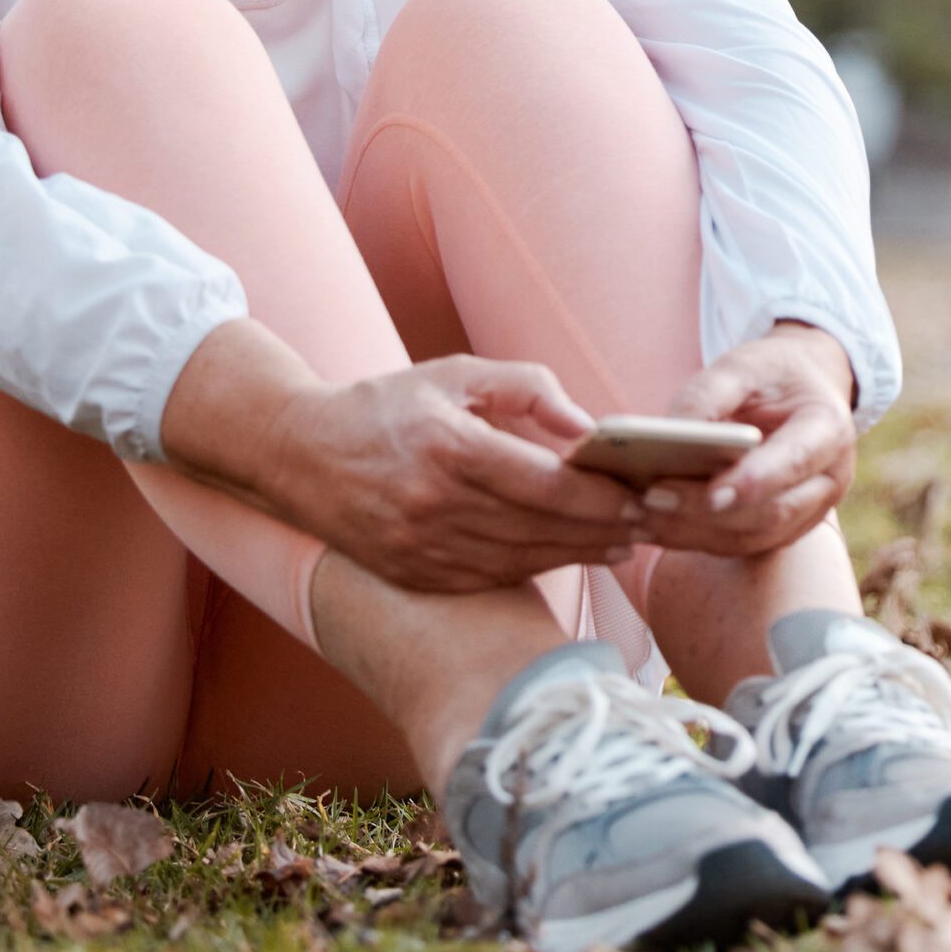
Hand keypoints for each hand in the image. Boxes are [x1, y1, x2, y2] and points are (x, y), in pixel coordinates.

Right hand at [269, 354, 651, 592]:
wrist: (300, 454)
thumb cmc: (387, 404)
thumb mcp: (454, 374)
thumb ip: (526, 388)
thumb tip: (586, 425)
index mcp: (447, 446)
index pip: (545, 484)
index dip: (601, 497)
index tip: (642, 494)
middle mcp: (433, 504)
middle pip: (541, 529)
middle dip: (604, 528)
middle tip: (650, 522)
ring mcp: (421, 547)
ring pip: (521, 559)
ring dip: (579, 554)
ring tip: (622, 542)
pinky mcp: (414, 575)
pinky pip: (490, 577)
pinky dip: (534, 567)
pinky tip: (566, 555)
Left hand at [636, 323, 856, 558]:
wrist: (804, 387)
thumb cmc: (772, 373)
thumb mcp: (743, 364)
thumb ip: (708, 394)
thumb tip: (667, 433)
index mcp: (827, 428)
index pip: (794, 462)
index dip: (755, 482)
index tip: (711, 493)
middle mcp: (827, 480)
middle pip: (770, 512)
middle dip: (706, 512)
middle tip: (650, 499)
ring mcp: (808, 512)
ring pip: (751, 537)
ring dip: (691, 533)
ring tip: (638, 516)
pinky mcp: (782, 529)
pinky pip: (738, 544)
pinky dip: (692, 539)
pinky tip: (650, 526)